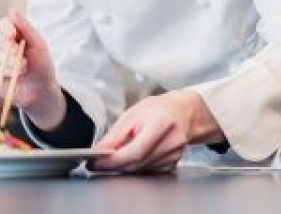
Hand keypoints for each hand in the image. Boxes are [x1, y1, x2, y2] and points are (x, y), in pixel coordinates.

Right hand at [0, 9, 65, 129]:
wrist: (41, 90)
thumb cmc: (42, 65)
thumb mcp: (39, 45)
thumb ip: (26, 28)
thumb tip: (12, 10)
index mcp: (14, 34)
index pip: (2, 23)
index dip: (5, 27)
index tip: (13, 35)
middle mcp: (1, 43)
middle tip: (12, 49)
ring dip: (9, 60)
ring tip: (24, 67)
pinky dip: (5, 71)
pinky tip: (15, 75)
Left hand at [88, 90, 223, 173]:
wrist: (184, 112)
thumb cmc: (159, 109)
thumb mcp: (133, 113)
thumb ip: (116, 134)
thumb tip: (99, 151)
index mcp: (161, 124)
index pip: (135, 150)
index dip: (113, 160)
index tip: (96, 162)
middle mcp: (171, 142)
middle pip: (137, 163)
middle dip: (113, 166)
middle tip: (97, 163)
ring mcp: (174, 155)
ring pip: (141, 170)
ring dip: (123, 167)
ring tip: (113, 157)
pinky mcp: (172, 164)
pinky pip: (148, 171)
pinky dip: (135, 167)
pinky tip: (131, 157)